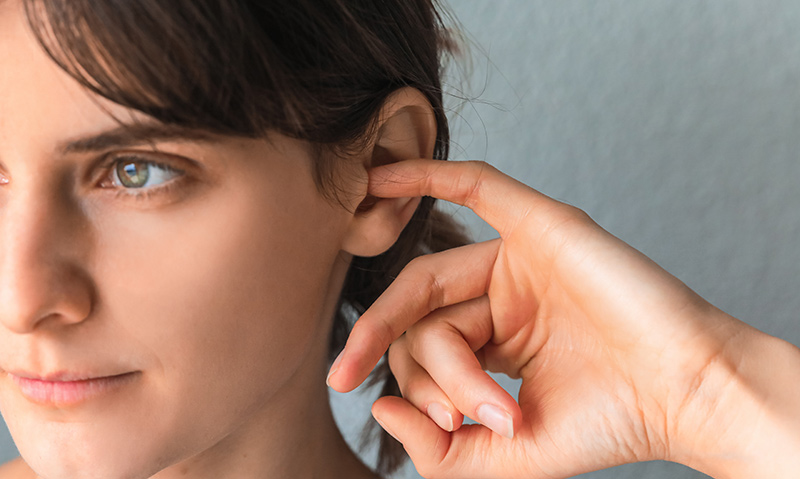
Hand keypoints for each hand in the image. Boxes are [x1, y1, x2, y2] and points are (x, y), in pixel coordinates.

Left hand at [326, 160, 793, 478]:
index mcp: (492, 340)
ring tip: (480, 405)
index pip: (419, 350)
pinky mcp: (539, 226)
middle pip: (417, 318)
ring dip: (435, 349)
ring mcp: (517, 259)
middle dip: (422, 374)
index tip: (457, 429)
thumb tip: (377, 410)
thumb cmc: (607, 423)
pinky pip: (472, 185)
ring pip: (430, 282)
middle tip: (458, 419)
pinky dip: (422, 176)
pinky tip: (375, 180)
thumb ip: (436, 449)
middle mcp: (498, 295)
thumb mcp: (502, 456)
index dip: (422, 392)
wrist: (683, 398)